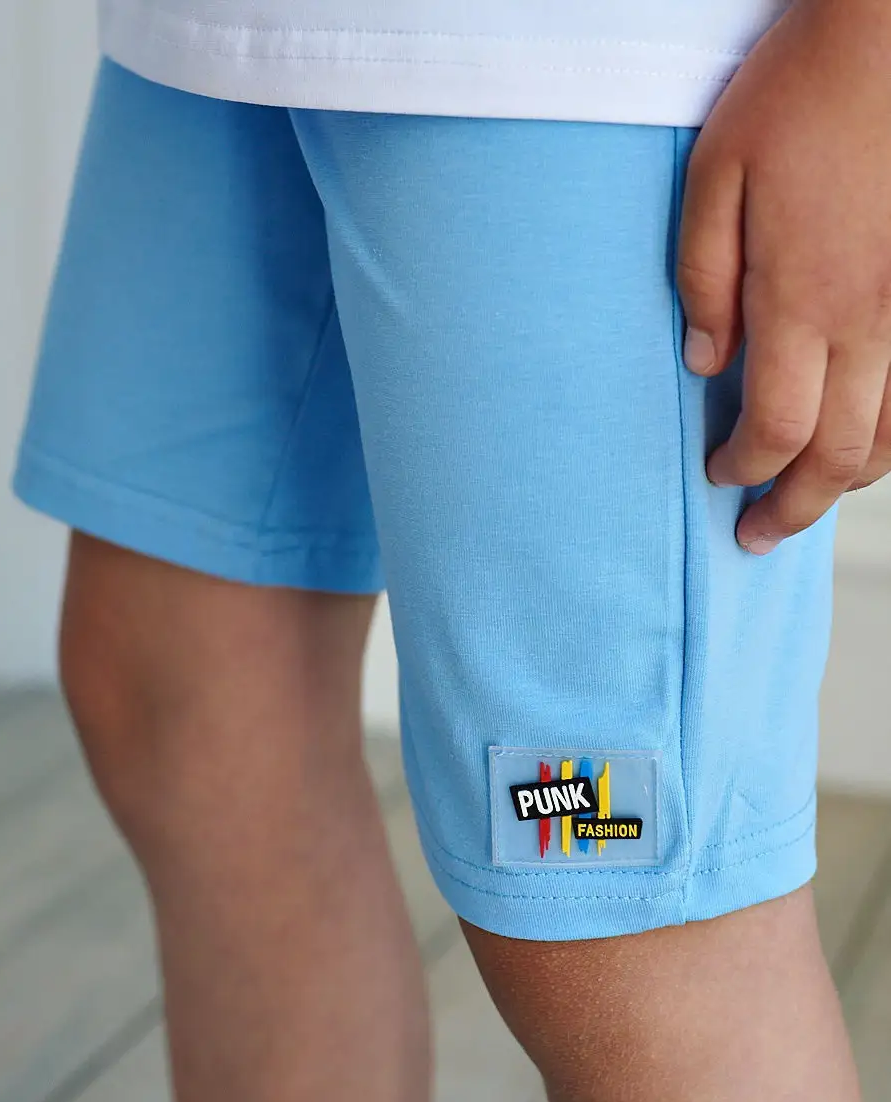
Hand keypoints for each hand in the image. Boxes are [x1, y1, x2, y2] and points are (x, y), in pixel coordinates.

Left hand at [678, 0, 890, 552]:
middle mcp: (870, 321)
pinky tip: (867, 446)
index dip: (746, 468)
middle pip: (838, 454)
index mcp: (804, 299)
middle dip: (794, 506)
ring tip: (809, 502)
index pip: (776, 428)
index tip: (718, 475)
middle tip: (759, 534)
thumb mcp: (715, 176)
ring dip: (848, 484)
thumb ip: (704, 280)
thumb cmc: (800, 94)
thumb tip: (706, 364)